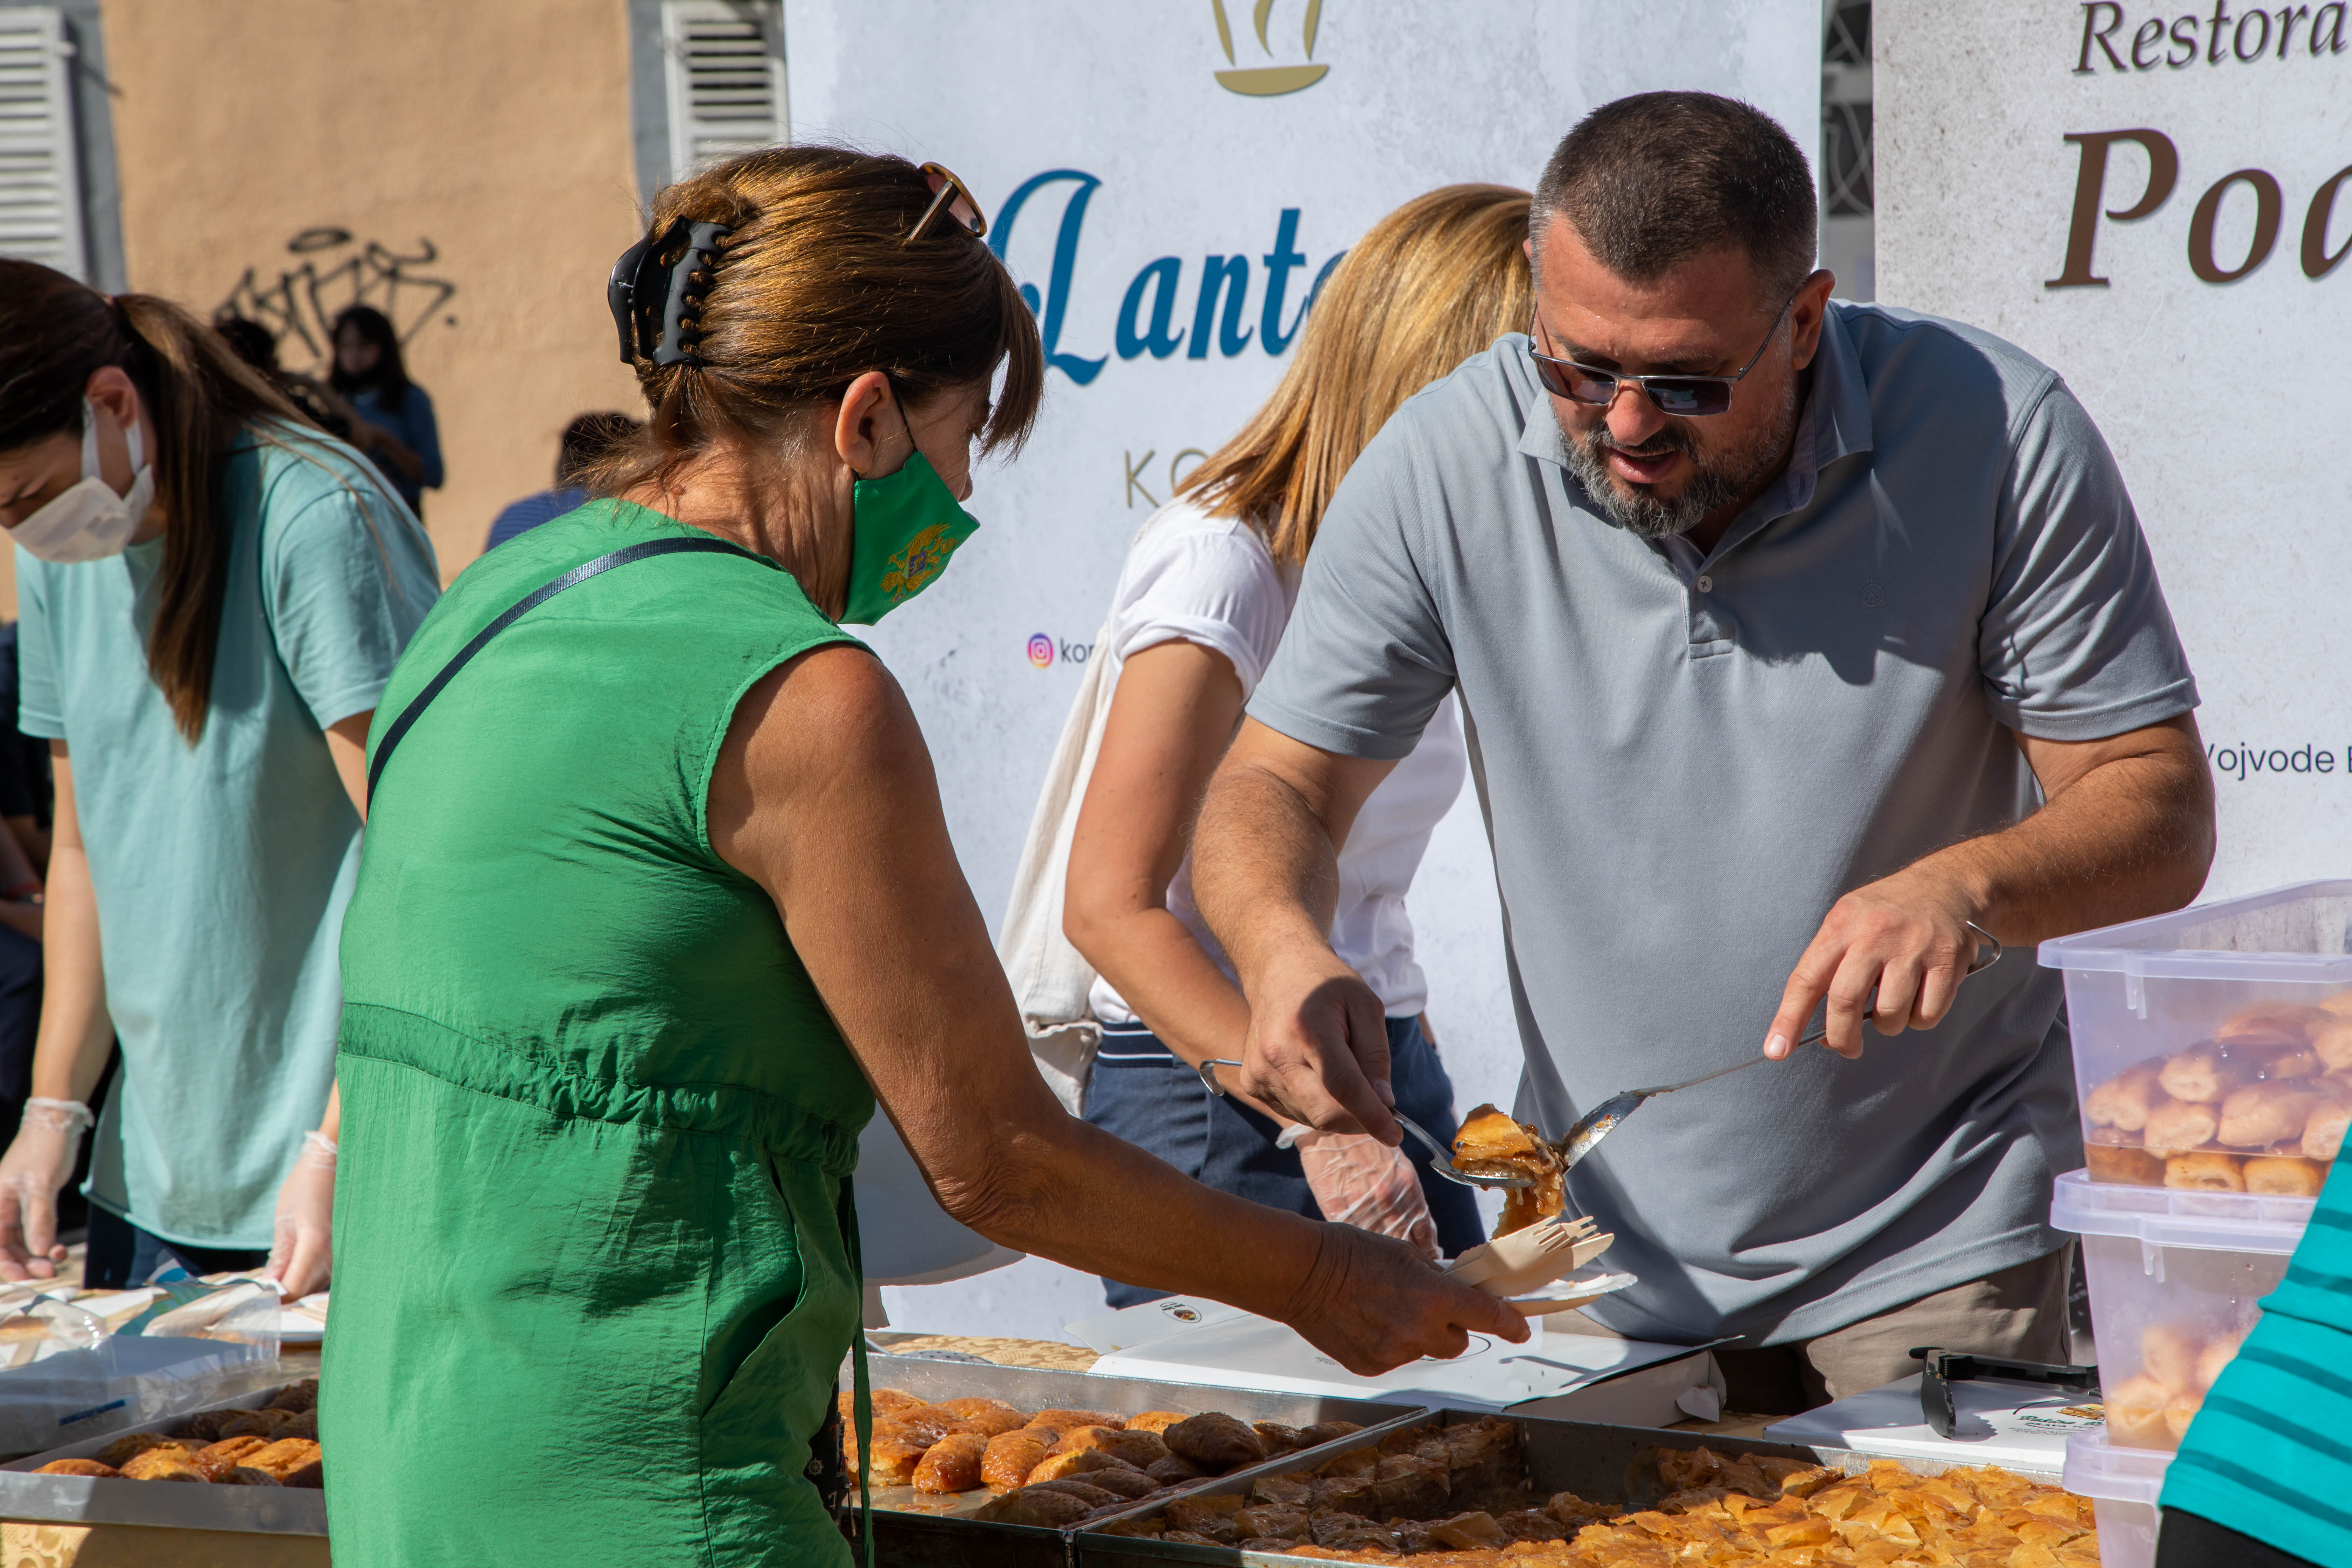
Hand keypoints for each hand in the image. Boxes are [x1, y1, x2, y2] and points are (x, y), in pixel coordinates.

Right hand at [0, 1100, 89, 1280]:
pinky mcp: (34, 1204)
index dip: (7, 1263)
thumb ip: (39, 1219)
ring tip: (56, 1263)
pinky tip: (58, 1249)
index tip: (25, 1277)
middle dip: (26, 1262)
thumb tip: (38, 1252)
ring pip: (22, 1241)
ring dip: (37, 1255)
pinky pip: (35, 1230)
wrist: (57, 1124)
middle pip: (7, 1245)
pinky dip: (46, 1241)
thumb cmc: (45, 1149)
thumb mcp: (42, 1185)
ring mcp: (18, 1206)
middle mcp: (2, 1207)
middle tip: (48, 1273)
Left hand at [262, 1131, 335, 1298]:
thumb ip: (281, 1255)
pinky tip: (299, 1261)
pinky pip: (326, 1273)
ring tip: (282, 1267)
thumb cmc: (309, 1184)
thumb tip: (269, 1284)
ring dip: (297, 1282)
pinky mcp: (347, 1249)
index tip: (259, 1291)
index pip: (293, 1290)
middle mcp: (334, 1254)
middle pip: (304, 1291)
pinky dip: (309, 1274)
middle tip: (267, 1278)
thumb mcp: (285, 1218)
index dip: (273, 1296)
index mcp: (314, 1244)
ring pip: (316, 1284)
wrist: (339, 1162)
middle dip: (283, 1290)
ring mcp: (343, 1252)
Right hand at [1238, 945, 1396, 1141]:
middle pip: (1326, 1112)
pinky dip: (1317, 1106)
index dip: (1371, 1116)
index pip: (1343, 1087)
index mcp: (1308, 1029)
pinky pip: (1294, 1112)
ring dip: (1338, 1111)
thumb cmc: (1327, 983)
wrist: (1277, 969)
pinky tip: (1318, 1075)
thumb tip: (1384, 1101)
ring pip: (1311, 1118)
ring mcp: (1259, 1071)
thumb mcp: (1366, 1005)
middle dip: (1359, 1119)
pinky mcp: (1251, 1082)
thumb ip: (1376, 1054)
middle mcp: (1277, 1054)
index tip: (1394, 1135)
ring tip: (1342, 1071)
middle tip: (1378, 1103)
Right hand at [1281, 1222, 1527, 1374]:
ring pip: (1424, 1351)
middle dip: (1450, 1327)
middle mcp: (1419, 1331)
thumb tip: (1452, 1290)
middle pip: (1457, 1342)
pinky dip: (1389, 1344)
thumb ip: (1435, 1278)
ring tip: (1385, 1310)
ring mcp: (1394, 1353)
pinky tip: (1367, 1323)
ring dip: (1417, 1335)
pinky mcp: (1372, 1367)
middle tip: (1427, 1307)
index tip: (1521, 1329)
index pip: (1487, 1316)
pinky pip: (1395, 1358)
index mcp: (1433, 1297)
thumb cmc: (1351, 1253)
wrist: (1303, 1274)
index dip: (1510, 1324)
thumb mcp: (1404, 1255)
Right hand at [1290, 1128, 1439, 1260]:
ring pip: (1379, 1248)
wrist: (1333, 1129)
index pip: (1425, 1235)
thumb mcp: (1401, 1171)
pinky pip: (1353, 1241)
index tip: (1429, 1267)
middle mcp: (1388, 1201)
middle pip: (1405, 1248)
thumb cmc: (1369, 1149)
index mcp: (1409, 1190)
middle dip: (1409, 1267)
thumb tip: (1424, 1239)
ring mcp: (1361, 1207)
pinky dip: (1359, 1254)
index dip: (1428, 1256)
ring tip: (1385, 1275)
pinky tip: (1362, 1260)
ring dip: (1383, 1266)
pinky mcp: (1336, 1210)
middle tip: (1410, 1281)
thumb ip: (1412, 1204)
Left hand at [1765, 866, 1981, 1059]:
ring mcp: (1914, 946)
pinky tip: (1918, 998)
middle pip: (1845, 1001)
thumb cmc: (1885, 913)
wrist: (1945, 885)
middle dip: (1841, 1037)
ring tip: (1891, 1006)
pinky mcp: (1948, 960)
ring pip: (1890, 1015)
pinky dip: (1919, 1019)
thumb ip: (1828, 967)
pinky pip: (1926, 1014)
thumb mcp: (1847, 920)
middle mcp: (1875, 933)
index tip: (1776, 1050)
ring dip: (1888, 1026)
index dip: (1788, 1019)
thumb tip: (1810, 1026)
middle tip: (1847, 1047)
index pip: (1806, 978)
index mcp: (1841, 924)